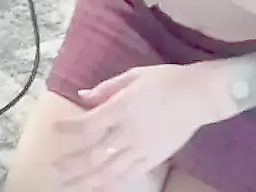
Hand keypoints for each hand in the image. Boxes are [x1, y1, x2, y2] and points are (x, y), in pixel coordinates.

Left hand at [51, 62, 231, 189]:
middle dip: (72, 164)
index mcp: (122, 109)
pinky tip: (100, 187)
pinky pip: (129, 175)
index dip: (69, 128)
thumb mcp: (134, 75)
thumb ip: (106, 88)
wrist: (200, 96)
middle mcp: (128, 132)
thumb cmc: (166, 80)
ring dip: (87, 180)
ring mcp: (142, 149)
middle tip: (55, 168)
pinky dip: (112, 183)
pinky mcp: (154, 159)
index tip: (57, 128)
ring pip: (109, 171)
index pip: (88, 125)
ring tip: (70, 185)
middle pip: (94, 155)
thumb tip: (82, 97)